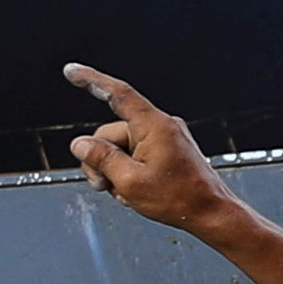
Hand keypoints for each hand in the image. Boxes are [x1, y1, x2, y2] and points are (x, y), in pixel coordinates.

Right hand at [64, 65, 238, 234]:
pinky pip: (134, 152)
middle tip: (105, 185)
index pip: (117, 94)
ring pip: (119, 146)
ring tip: (125, 191)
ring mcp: (164, 137)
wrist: (210, 212)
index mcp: (154, 126)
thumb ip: (101, 159)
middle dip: (100, 160)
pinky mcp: (166, 148)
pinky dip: (128, 170)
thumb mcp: (129, 182)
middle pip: (110, 133)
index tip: (72, 71)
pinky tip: (135, 188)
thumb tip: (80, 143)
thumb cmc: (179, 198)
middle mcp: (160, 126)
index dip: (91, 80)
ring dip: (114, 169)